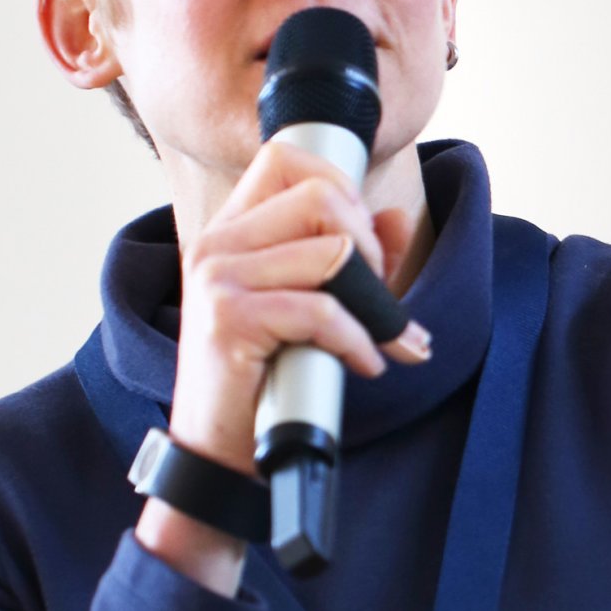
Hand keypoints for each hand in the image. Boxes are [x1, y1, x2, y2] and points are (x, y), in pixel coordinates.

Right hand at [134, 137, 430, 593]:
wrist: (216, 452)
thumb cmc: (262, 379)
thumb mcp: (309, 306)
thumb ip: (354, 256)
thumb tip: (394, 217)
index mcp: (231, 229)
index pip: (288, 157)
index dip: (342, 189)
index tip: (361, 245)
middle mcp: (217, 243)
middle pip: (323, 197)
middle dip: (371, 250)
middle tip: (378, 301)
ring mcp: (218, 277)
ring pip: (333, 254)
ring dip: (377, 307)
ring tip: (381, 340)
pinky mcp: (229, 319)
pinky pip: (323, 310)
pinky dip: (359, 341)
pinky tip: (363, 364)